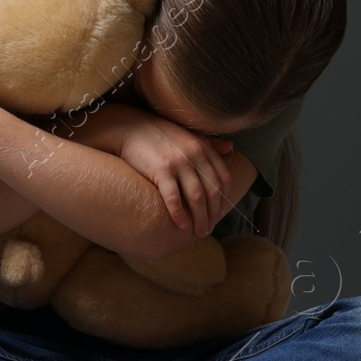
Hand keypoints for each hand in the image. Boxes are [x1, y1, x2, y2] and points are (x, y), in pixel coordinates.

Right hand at [116, 108, 234, 237]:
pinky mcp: (162, 170)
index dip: (224, 200)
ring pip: (196, 198)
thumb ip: (210, 143)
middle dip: (213, 215)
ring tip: (198, 232)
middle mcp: (195, 154)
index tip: (220, 215)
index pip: (223, 178)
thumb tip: (230, 147)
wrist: (129, 127)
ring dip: (200, 219)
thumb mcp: (188, 135)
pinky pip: (174, 198)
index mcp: (204, 147)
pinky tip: (181, 225)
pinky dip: (179, 214)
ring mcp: (179, 162)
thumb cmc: (159, 134)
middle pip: (212, 191)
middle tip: (209, 229)